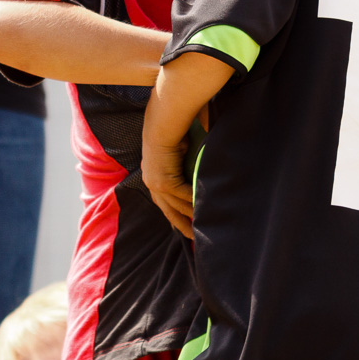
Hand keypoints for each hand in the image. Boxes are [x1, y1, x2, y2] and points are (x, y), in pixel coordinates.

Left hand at [142, 112, 195, 238]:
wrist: (163, 122)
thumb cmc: (171, 127)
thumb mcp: (178, 146)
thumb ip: (186, 155)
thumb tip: (199, 155)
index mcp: (152, 173)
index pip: (163, 199)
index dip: (173, 213)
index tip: (181, 224)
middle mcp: (151, 181)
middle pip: (168, 210)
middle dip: (181, 225)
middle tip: (194, 238)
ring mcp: (157, 184)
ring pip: (177, 206)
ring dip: (191, 217)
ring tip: (205, 228)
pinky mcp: (165, 183)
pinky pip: (184, 196)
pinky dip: (195, 203)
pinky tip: (207, 210)